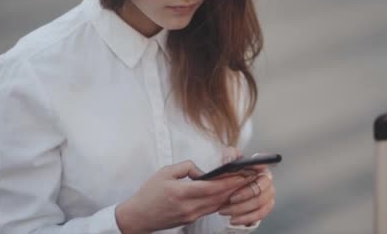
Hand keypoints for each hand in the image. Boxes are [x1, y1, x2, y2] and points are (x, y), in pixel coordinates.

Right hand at [115, 160, 254, 233]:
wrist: (138, 217)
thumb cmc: (149, 193)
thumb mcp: (165, 172)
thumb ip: (187, 168)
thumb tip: (203, 172)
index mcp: (182, 192)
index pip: (212, 187)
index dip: (230, 180)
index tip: (242, 173)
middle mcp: (189, 207)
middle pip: (219, 197)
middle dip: (236, 187)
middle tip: (248, 176)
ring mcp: (191, 215)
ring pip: (217, 205)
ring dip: (230, 195)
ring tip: (242, 183)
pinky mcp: (191, 219)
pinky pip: (211, 210)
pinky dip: (221, 201)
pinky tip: (227, 194)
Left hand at [217, 154, 275, 225]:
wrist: (228, 188)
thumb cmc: (231, 172)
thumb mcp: (228, 159)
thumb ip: (229, 156)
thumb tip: (228, 162)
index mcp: (260, 167)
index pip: (263, 165)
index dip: (257, 169)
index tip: (245, 177)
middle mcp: (267, 181)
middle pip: (261, 190)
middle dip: (245, 196)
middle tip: (230, 199)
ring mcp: (268, 195)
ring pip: (260, 205)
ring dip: (242, 210)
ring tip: (226, 211)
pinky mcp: (265, 208)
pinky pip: (259, 215)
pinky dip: (246, 218)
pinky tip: (234, 219)